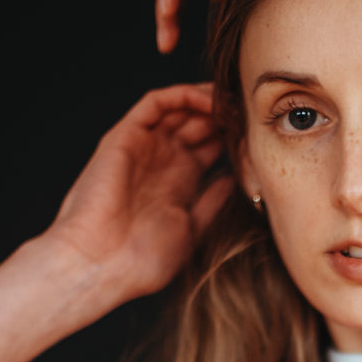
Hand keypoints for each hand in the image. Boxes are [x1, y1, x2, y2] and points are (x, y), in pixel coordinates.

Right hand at [48, 83, 233, 304]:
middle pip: (197, 124)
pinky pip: (155, 103)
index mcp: (177, 183)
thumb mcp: (190, 230)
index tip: (260, 137)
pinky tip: (209, 101)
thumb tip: (232, 181)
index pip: (209, 147)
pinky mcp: (126, 136)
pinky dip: (183, 96)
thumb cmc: (141, 260)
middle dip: (225, 116)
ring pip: (179, 109)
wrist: (101, 265)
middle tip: (252, 112)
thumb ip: (211, 204)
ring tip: (234, 101)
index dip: (234, 138)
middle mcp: (161, 161)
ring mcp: (144, 147)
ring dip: (207, 101)